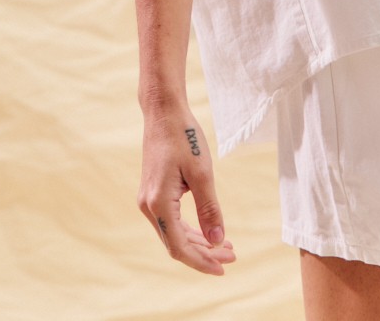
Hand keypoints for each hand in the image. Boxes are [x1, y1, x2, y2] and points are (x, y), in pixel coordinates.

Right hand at [137, 108, 235, 275]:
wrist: (163, 111)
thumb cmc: (184, 137)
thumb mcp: (202, 172)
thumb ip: (209, 208)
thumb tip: (217, 240)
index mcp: (158, 203)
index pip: (180, 247)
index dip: (202, 261)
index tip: (224, 268)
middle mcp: (148, 205)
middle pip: (176, 243)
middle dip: (204, 252)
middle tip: (232, 254)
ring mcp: (148, 199)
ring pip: (173, 233)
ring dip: (198, 241)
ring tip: (224, 245)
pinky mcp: (152, 192)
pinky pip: (170, 220)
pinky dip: (189, 228)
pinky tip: (206, 229)